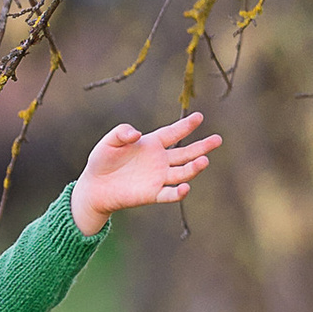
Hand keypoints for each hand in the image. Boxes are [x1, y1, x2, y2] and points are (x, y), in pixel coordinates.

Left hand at [71, 113, 221, 234]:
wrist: (95, 186)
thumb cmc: (102, 160)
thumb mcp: (110, 142)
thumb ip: (121, 133)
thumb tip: (136, 134)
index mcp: (151, 144)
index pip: (172, 133)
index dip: (185, 125)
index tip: (199, 117)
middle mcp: (160, 160)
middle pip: (186, 153)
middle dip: (202, 147)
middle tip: (217, 139)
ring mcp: (159, 178)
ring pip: (182, 172)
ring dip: (194, 168)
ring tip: (204, 161)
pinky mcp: (153, 194)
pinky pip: (169, 193)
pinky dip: (178, 192)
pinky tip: (185, 187)